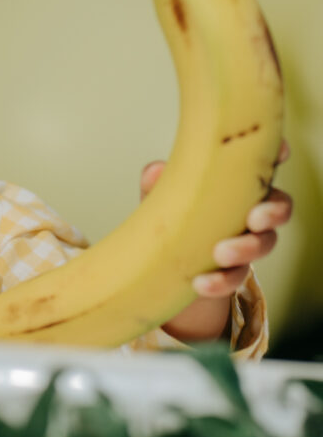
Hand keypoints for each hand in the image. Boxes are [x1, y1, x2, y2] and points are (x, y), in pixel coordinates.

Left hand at [140, 142, 291, 341]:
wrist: (161, 268)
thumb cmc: (170, 217)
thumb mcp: (158, 198)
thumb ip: (156, 183)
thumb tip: (156, 171)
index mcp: (236, 184)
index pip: (264, 166)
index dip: (278, 156)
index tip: (280, 153)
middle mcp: (249, 210)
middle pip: (279, 207)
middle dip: (272, 213)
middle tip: (254, 219)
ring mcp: (246, 242)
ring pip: (264, 244)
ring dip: (245, 249)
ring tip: (219, 253)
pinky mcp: (233, 273)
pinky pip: (236, 278)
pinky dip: (221, 281)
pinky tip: (200, 283)